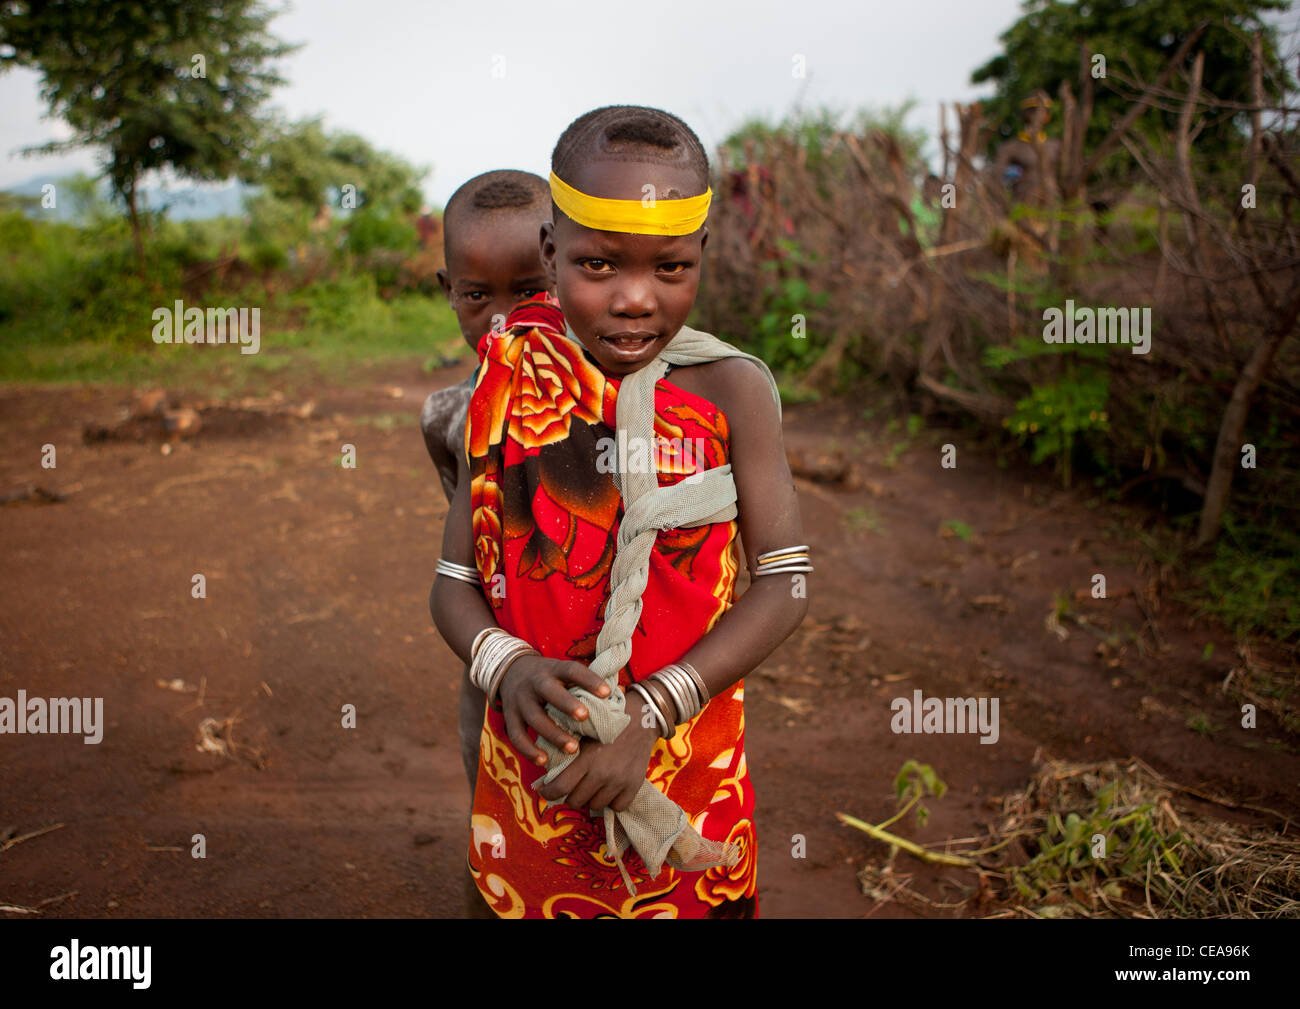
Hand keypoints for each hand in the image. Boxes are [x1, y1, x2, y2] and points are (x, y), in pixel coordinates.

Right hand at [498, 654, 610, 767]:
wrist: (510, 671)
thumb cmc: (550, 677)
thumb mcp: (563, 672)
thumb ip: (585, 682)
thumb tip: (619, 694)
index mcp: (553, 669)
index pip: (572, 670)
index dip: (590, 680)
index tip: (607, 692)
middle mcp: (535, 682)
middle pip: (549, 691)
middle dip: (567, 704)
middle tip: (584, 717)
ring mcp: (520, 700)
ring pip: (535, 717)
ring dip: (553, 734)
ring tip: (573, 748)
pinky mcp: (510, 717)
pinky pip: (517, 736)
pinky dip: (529, 750)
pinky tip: (544, 761)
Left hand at [535, 715, 660, 812]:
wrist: (642, 717)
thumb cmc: (606, 720)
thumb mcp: (581, 729)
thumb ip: (563, 749)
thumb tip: (541, 774)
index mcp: (586, 758)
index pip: (560, 788)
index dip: (548, 793)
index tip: (545, 790)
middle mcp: (602, 773)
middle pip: (575, 801)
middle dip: (569, 794)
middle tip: (571, 785)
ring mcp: (619, 782)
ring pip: (595, 805)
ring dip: (590, 798)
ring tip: (591, 784)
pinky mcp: (634, 786)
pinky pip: (616, 807)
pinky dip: (611, 800)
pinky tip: (609, 787)